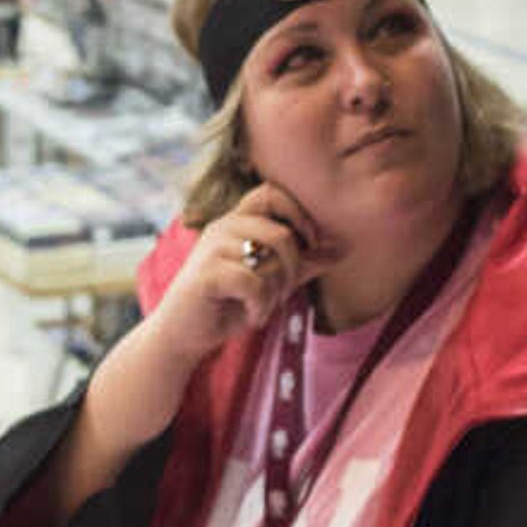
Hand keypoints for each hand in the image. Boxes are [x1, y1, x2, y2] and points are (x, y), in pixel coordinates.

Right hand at [144, 182, 338, 371]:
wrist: (183, 335)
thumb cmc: (227, 305)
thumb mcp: (272, 282)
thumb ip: (304, 263)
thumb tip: (342, 249)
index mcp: (237, 221)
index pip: (273, 192)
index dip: (299, 213)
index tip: (310, 245)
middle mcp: (223, 227)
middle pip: (281, 233)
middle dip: (294, 268)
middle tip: (285, 292)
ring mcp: (212, 249)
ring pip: (270, 260)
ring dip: (276, 292)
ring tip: (263, 308)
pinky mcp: (206, 274)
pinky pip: (254, 284)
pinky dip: (260, 306)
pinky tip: (251, 317)